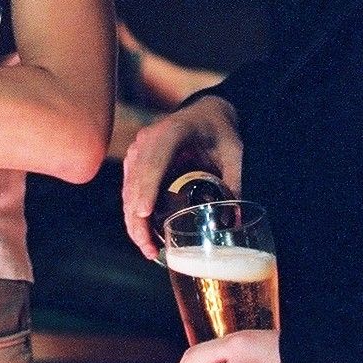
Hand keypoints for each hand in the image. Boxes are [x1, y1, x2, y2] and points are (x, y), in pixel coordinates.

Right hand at [120, 95, 241, 257]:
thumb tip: (233, 221)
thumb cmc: (220, 131)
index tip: (144, 213)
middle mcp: (148, 140)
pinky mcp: (136, 163)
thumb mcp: (233, 153)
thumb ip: (234, 183)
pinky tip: (144, 235)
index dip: (147, 187)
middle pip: (135, 181)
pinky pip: (130, 190)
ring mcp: (138, 151)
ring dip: (133, 220)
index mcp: (172, 132)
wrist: (205, 113)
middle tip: (148, 247)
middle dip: (137, 217)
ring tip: (148, 249)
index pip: (154, 160)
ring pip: (128, 190)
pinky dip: (134, 213)